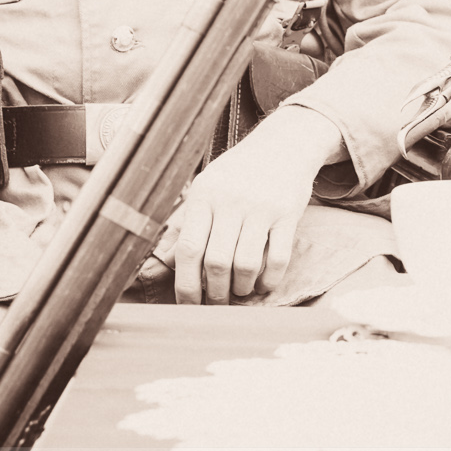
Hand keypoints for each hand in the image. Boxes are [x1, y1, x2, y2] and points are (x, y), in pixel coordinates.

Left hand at [160, 110, 343, 303]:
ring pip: (246, 264)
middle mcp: (231, 200)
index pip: (189, 249)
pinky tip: (264, 284)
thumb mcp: (206, 188)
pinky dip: (270, 280)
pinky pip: (278, 257)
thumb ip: (185, 223)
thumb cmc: (238, 173)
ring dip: (241, 288)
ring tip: (240, 291)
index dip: (186, 285)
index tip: (188, 305)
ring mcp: (261, 207)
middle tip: (217, 304)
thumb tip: (162, 261)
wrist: (284, 144)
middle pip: (217, 262)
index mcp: (204, 195)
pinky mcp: (288, 213)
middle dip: (215, 293)